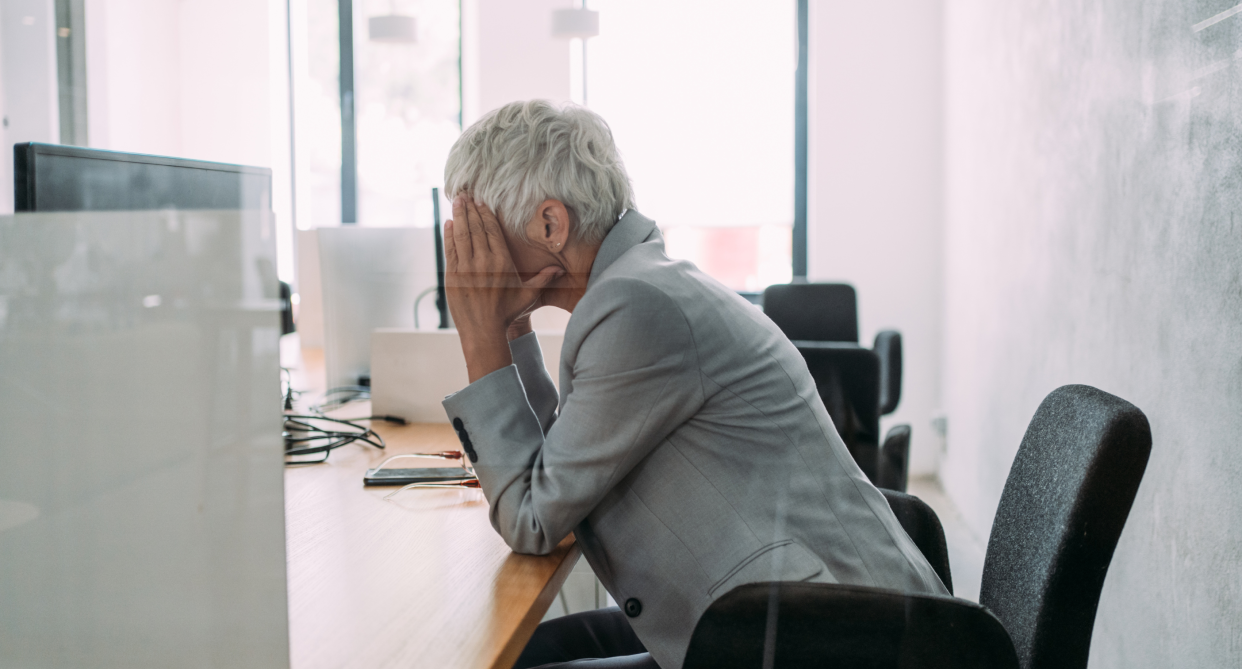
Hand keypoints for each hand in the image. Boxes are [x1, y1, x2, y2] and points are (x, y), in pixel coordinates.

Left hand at [444, 196, 561, 380]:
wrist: (484, 331)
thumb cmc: (507, 313)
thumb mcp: (528, 295)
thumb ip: (542, 279)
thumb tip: (560, 271)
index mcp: (501, 262)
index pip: (492, 231)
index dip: (486, 214)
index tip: (482, 201)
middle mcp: (483, 262)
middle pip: (476, 228)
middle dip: (470, 209)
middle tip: (465, 193)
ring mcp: (466, 268)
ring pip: (461, 235)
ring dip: (458, 216)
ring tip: (457, 201)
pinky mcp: (453, 276)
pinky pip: (451, 250)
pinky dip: (449, 235)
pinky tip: (449, 224)